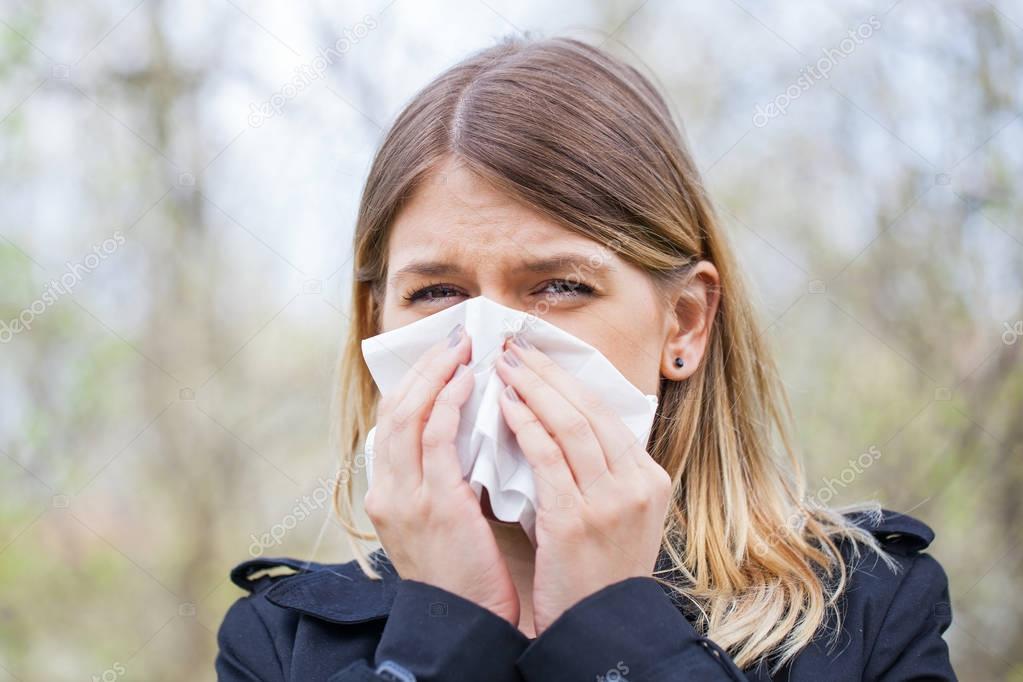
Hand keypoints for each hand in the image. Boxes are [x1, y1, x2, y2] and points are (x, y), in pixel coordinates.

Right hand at [364, 324, 519, 625]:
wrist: (464, 626)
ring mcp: (404, 497)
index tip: (443, 356)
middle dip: (425, 367)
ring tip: (462, 347)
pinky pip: (435, 438)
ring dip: (436, 374)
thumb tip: (470, 435)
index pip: (393, 422)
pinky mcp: (433, 504)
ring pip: (408, 414)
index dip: (417, 383)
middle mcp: (386, 490)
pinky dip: (448, 402)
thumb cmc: (466, 576)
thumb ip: (446, 479)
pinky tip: (469, 381)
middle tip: (454, 336)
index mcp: (388, 494)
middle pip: (394, 408)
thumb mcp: (444, 522)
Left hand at [495, 335, 670, 634]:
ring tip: (503, 364)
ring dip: (533, 387)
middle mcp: (637, 484)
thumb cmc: (598, 572)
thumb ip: (601, 472)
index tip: (538, 355)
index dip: (568, 379)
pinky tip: (505, 404)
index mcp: (649, 478)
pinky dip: (526, 425)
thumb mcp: (619, 516)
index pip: (605, 414)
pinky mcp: (578, 519)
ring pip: (571, 424)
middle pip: (589, 410)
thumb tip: (566, 424)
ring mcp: (611, 501)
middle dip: (547, 372)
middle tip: (514, 346)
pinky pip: (549, 457)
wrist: (598, 627)